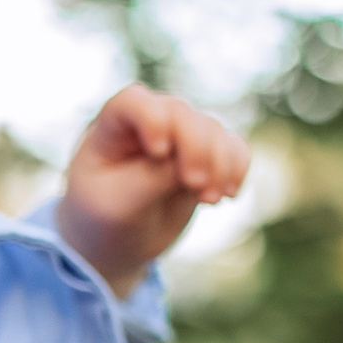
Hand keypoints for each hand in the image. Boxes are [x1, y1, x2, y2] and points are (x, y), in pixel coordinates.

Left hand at [53, 83, 248, 294]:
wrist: (119, 240)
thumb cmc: (104, 218)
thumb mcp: (119, 204)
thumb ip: (153, 177)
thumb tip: (198, 159)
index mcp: (112, 127)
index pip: (134, 101)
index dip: (152, 119)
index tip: (159, 152)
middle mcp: (148, 121)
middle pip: (181, 114)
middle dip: (196, 148)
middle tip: (197, 187)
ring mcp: (179, 134)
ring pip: (212, 129)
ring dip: (219, 163)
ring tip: (210, 200)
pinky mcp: (205, 153)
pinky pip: (233, 146)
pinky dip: (237, 167)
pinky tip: (228, 194)